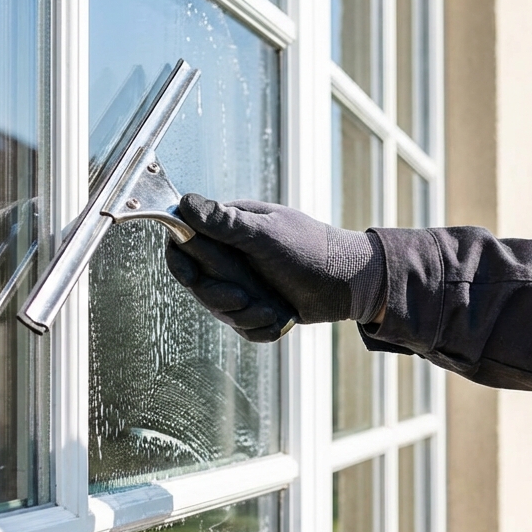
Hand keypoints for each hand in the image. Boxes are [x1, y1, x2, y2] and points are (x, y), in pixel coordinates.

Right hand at [165, 194, 385, 341]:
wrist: (351, 283)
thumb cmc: (311, 251)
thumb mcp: (266, 235)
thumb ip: (225, 224)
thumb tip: (186, 203)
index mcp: (231, 228)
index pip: (186, 241)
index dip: (181, 261)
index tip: (191, 276)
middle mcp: (233, 255)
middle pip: (198, 282)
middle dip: (220, 296)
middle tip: (243, 298)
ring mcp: (244, 282)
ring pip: (219, 309)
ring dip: (243, 315)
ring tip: (272, 310)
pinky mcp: (257, 306)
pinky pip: (242, 326)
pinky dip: (259, 328)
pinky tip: (278, 319)